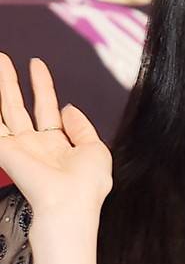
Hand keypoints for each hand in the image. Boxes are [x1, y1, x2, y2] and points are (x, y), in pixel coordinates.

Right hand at [0, 53, 112, 216]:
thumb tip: (69, 108)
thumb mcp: (96, 149)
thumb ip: (82, 127)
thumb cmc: (87, 185)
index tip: (37, 65)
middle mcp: (36, 145)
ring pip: (5, 109)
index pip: (47, 110)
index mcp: (58, 146)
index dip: (42, 86)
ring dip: (1, 85)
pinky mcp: (6, 151)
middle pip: (21, 106)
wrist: (70, 204)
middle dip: (12, 82)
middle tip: (4, 58)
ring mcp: (19, 147)